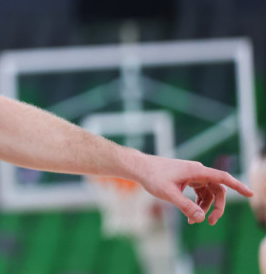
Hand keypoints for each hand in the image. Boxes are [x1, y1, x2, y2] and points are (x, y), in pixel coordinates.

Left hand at [136, 154, 253, 224]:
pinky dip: (197, 203)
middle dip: (216, 206)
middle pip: (216, 189)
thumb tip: (202, 218)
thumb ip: (186, 206)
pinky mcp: (186, 178)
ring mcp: (191, 174)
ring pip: (207, 192)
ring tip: (193, 221)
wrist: (139, 168)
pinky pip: (199, 192)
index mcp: (196, 171)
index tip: (250, 193)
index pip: (222, 178)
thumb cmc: (153, 177)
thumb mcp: (169, 194)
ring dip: (204, 207)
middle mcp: (196, 171)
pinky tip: (190, 215)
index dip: (237, 185)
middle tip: (211, 222)